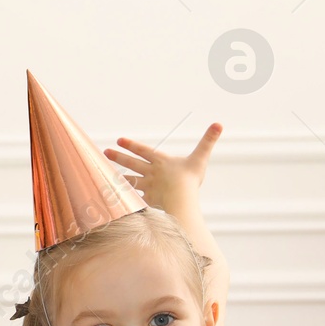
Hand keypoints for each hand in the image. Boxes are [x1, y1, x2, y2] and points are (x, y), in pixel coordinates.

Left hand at [104, 123, 221, 213]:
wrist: (182, 201)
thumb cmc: (191, 179)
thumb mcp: (200, 158)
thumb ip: (208, 141)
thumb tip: (219, 124)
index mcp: (162, 161)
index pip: (144, 150)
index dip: (131, 145)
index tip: (119, 140)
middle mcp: (152, 173)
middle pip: (132, 163)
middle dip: (118, 157)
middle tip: (105, 152)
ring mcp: (148, 187)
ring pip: (130, 180)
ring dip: (120, 177)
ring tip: (108, 174)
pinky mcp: (148, 199)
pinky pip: (135, 198)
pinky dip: (127, 198)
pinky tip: (118, 198)